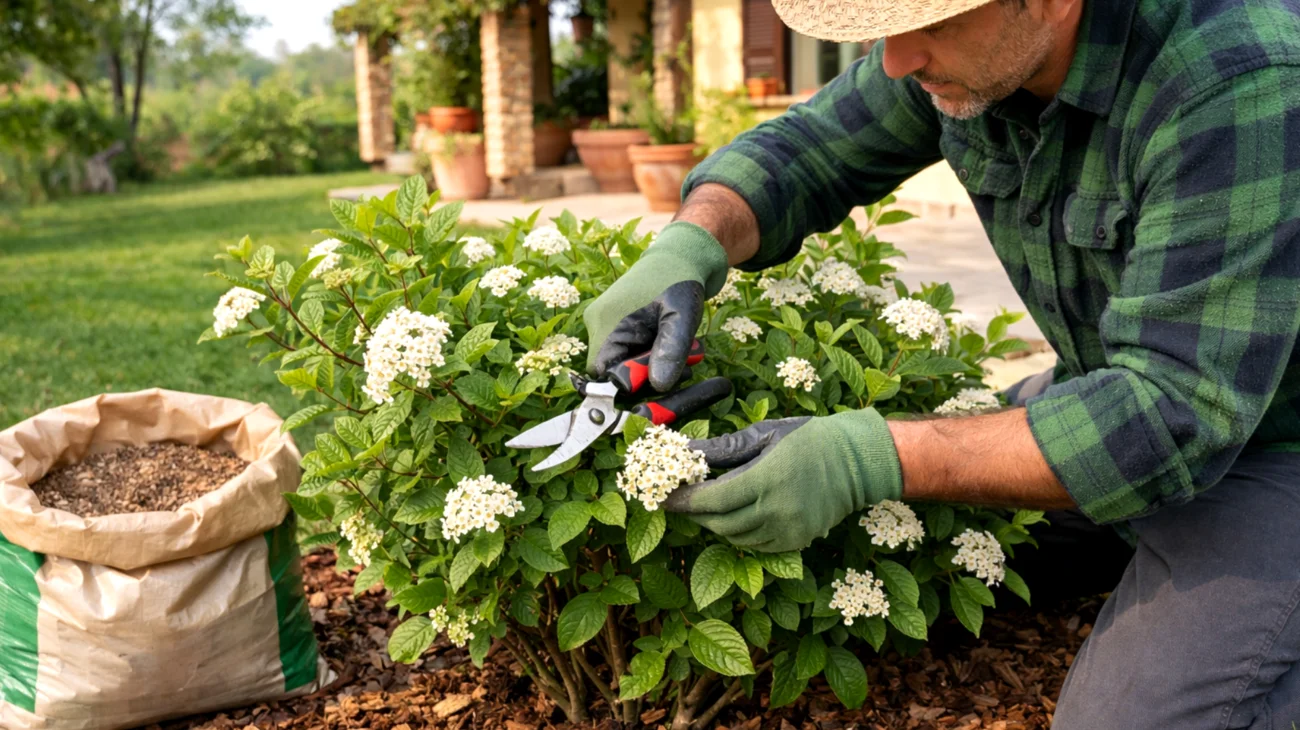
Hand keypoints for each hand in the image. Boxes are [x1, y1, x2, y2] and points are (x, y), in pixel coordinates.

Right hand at [584, 222, 729, 391]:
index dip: (632, 381)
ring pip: (621, 361)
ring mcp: (601, 322)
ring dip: (650, 362)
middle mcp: (596, 323)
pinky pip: (624, 350)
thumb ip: (671, 351)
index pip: (604, 373)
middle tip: (679, 363)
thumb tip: (658, 386)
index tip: (662, 373)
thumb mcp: (682, 318)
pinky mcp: (611, 322)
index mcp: (605, 321)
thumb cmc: (680, 282)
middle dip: (646, 373)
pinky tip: (666, 340)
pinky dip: (647, 353)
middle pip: (613, 369)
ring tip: (678, 347)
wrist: (678, 256)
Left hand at [661, 409, 902, 551]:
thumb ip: (723, 448)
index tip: (663, 496)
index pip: (711, 500)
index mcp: (767, 479)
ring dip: (715, 523)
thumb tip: (686, 451)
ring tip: (706, 505)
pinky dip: (739, 533)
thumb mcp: (765, 434)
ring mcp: (789, 530)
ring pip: (734, 538)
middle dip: (694, 513)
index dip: (683, 501)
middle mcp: (777, 510)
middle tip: (679, 500)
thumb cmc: (810, 439)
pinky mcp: (797, 541)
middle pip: (718, 523)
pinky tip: (736, 515)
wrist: (858, 461)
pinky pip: (755, 545)